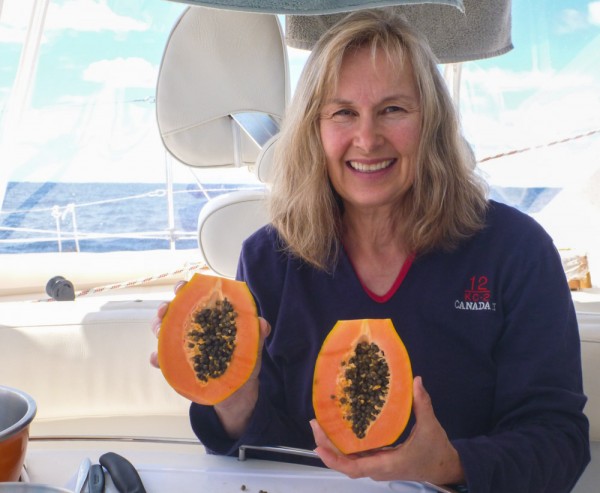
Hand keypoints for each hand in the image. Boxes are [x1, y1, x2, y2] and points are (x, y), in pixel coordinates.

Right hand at [149, 280, 270, 437]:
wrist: (239, 391)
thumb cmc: (244, 361)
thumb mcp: (253, 346)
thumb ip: (257, 333)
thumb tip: (262, 323)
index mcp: (211, 317)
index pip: (196, 297)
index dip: (187, 289)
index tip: (183, 288)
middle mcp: (194, 328)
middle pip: (174, 310)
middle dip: (166, 306)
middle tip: (166, 309)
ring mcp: (184, 346)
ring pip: (164, 330)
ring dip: (159, 327)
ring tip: (160, 332)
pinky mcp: (179, 365)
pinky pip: (163, 359)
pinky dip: (158, 357)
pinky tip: (158, 359)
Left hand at [311, 376, 463, 485]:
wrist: (446, 467)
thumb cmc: (436, 451)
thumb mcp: (430, 426)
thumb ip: (422, 403)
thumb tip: (416, 380)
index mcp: (387, 463)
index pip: (354, 467)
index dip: (334, 459)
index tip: (319, 446)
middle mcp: (378, 468)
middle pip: (345, 463)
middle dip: (327, 447)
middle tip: (316, 424)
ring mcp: (377, 466)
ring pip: (349, 461)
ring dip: (333, 446)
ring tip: (322, 424)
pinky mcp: (379, 461)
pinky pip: (357, 456)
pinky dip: (344, 445)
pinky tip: (339, 429)